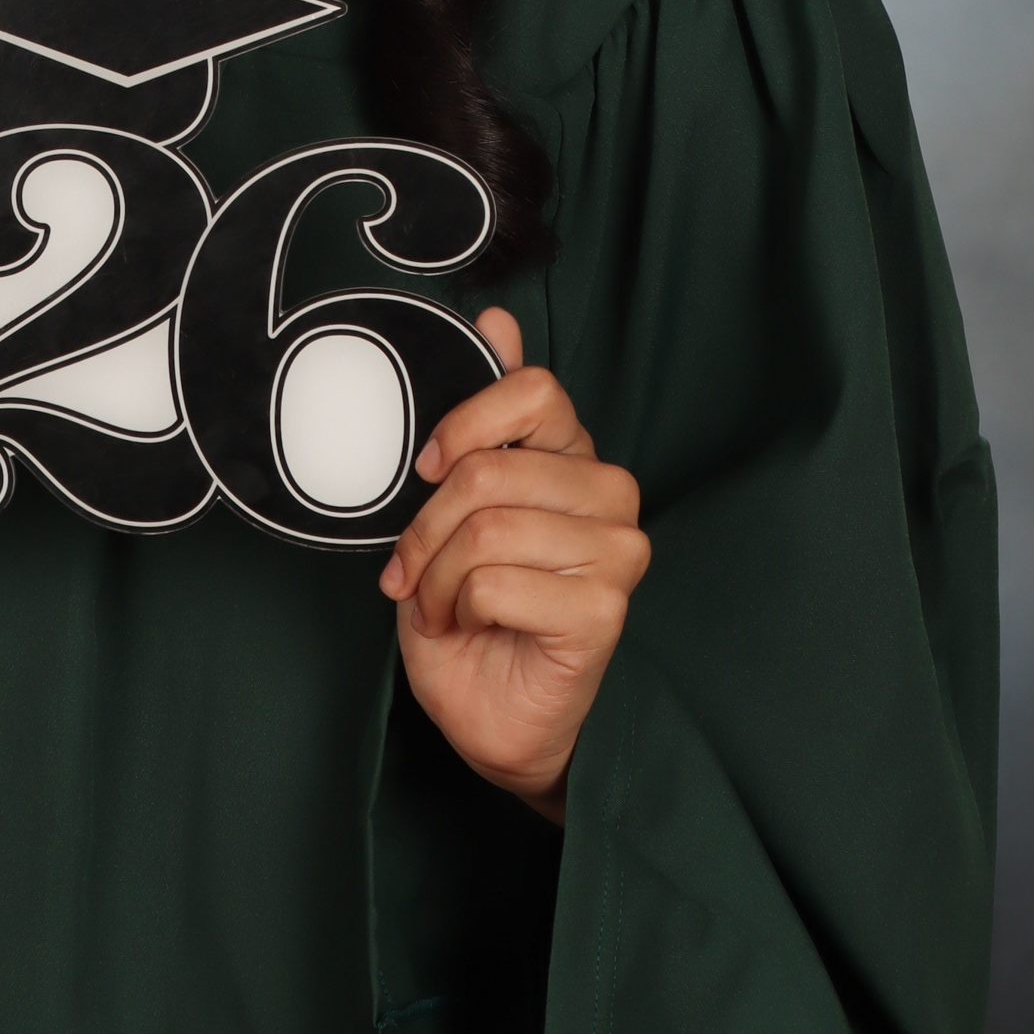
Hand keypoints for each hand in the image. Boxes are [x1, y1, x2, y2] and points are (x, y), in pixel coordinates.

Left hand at [377, 310, 646, 822]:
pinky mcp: (606, 609)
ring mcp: (616, 553)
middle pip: (492, 471)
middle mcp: (608, 496)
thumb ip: (479, 416)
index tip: (428, 467)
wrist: (490, 715)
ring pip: (488, 528)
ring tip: (445, 604)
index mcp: (573, 458)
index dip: (464, 425)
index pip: (535, 392)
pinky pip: (497, 582)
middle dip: (428, 528)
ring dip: (439, 576)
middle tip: (417, 569)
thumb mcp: (453, 504)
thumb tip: (499, 319)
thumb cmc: (473, 614)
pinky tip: (473, 627)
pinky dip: (459, 609)